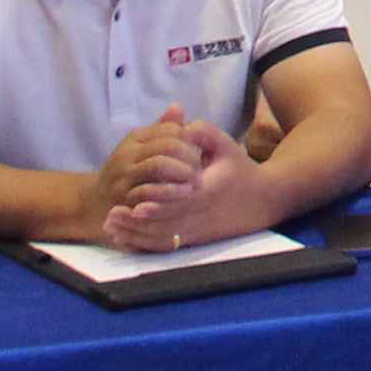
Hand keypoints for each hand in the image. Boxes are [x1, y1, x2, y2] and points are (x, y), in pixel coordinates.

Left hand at [99, 115, 248, 250]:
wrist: (260, 201)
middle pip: (165, 226)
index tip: (134, 205)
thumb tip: (178, 123)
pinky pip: (164, 246)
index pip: (179, 203)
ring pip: (162, 239)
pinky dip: (144, 245)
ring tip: (111, 228)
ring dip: (135, 235)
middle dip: (136, 224)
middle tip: (110, 216)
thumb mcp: (224, 144)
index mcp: (206, 193)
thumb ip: (201, 131)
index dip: (157, 206)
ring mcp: (195, 231)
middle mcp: (199, 216)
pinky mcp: (192, 239)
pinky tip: (125, 239)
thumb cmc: (239, 169)